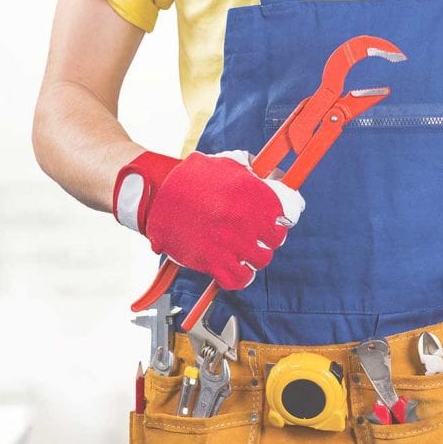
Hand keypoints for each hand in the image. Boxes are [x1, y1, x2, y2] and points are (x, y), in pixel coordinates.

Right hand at [112, 151, 304, 289]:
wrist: (157, 195)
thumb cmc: (190, 179)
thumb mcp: (226, 164)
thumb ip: (254, 173)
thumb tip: (278, 178)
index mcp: (251, 192)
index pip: (285, 214)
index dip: (280, 219)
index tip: (275, 222)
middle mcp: (243, 218)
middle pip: (275, 240)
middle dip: (267, 238)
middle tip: (256, 236)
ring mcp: (229, 242)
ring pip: (260, 260)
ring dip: (254, 257)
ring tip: (243, 251)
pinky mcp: (212, 261)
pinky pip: (239, 279)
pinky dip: (240, 276)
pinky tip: (236, 268)